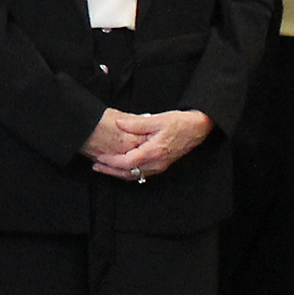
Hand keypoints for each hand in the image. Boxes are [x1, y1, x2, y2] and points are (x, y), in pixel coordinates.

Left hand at [92, 110, 213, 180]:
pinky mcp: (161, 165)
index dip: (111, 162)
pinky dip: (128, 171)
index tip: (99, 158)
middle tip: (95, 166)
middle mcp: (156, 163)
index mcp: (154, 151)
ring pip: (135, 175)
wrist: (198, 128)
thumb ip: (136, 124)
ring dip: (118, 173)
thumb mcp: (157, 119)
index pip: (127, 162)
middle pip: (128, 173)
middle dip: (110, 170)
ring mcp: (159, 166)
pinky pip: (141, 173)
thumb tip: (119, 123)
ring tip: (103, 167)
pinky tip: (120, 167)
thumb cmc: (179, 122)